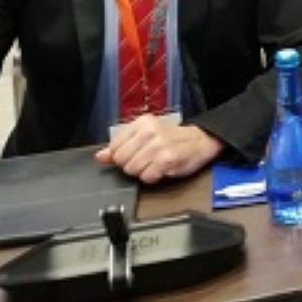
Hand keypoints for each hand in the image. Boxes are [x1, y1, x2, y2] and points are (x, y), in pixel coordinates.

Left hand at [94, 115, 222, 183]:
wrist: (201, 141)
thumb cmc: (172, 139)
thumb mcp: (145, 136)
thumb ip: (121, 146)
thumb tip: (100, 156)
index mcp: (141, 123)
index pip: (114, 147)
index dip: (123, 156)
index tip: (135, 154)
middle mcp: (149, 131)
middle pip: (121, 160)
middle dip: (131, 165)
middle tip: (147, 159)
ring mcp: (158, 145)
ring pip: (132, 170)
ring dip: (143, 172)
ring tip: (155, 164)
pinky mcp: (166, 159)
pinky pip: (146, 177)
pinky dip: (153, 177)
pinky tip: (161, 169)